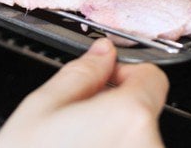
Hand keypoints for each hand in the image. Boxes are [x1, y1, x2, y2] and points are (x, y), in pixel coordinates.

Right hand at [0, 38, 168, 147]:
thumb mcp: (39, 111)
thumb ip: (80, 74)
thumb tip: (102, 52)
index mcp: (129, 117)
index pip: (151, 76)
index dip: (122, 75)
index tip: (102, 84)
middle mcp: (151, 147)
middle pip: (143, 115)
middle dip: (113, 115)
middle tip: (74, 130)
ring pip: (137, 142)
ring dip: (113, 143)